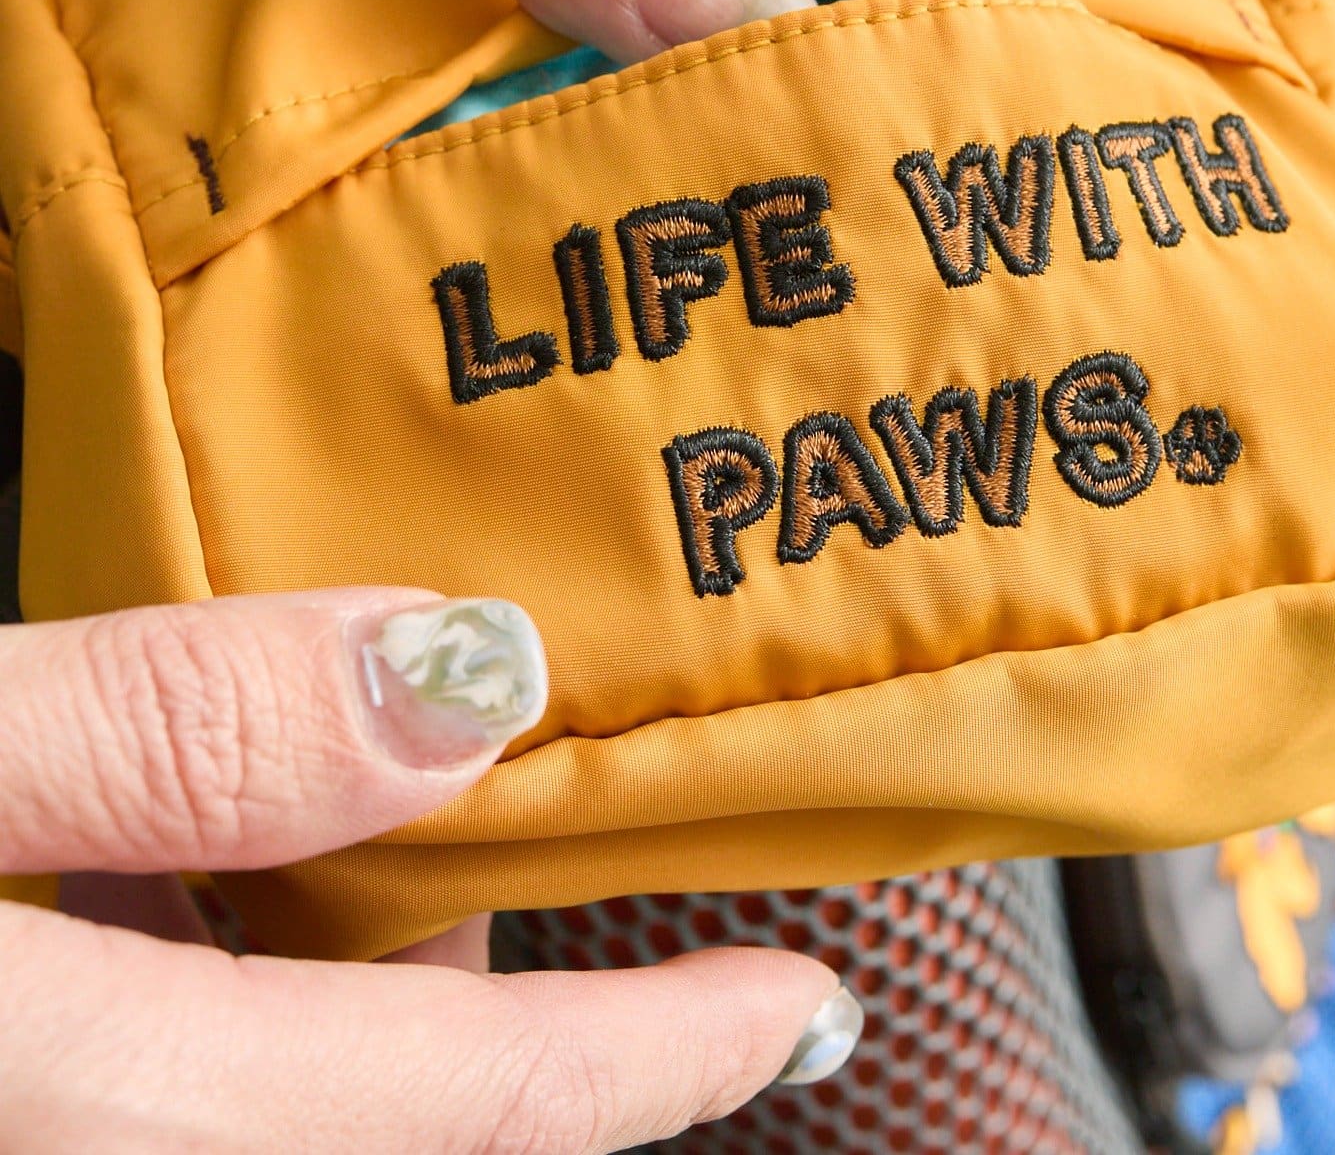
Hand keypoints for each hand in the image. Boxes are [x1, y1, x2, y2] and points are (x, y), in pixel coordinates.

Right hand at [0, 591, 855, 1149]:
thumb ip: (173, 730)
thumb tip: (456, 679)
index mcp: (105, 1114)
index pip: (484, 1106)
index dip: (671, 1052)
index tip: (801, 1002)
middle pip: (381, 1094)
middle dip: (464, 962)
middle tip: (492, 793)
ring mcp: (39, 1138)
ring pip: (259, 1075)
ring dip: (313, 951)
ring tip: (311, 777)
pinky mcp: (1, 1091)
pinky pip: (142, 1065)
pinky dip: (185, 963)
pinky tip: (129, 836)